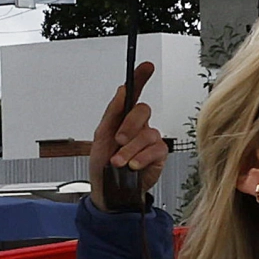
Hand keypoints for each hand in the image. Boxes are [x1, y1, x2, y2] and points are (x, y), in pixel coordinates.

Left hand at [89, 62, 168, 211]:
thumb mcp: (100, 138)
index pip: (135, 94)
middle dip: (129, 125)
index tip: (146, 66)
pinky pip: (156, 149)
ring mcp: (150, 140)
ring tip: (118, 162)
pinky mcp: (158, 155)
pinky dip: (141, 157)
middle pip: (143, 111)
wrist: (108, 192)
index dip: (141, 78)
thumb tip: (122, 92)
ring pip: (148, 133)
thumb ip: (112, 114)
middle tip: (118, 140)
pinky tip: (133, 166)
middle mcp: (139, 126)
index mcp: (123, 119)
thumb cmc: (102, 166)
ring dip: (130, 149)